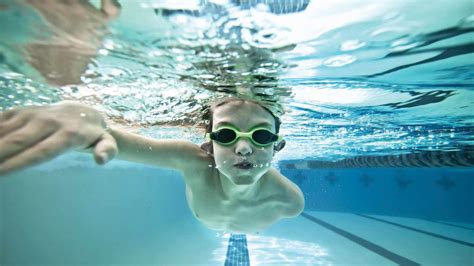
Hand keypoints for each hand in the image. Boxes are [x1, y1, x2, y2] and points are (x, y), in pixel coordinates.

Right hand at [0, 102, 117, 174]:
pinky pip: (0, 120)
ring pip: (4, 130)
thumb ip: (107, 150)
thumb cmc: (92, 135)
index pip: (40, 151)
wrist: (82, 109)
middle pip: (18, 141)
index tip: (0, 173)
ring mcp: (32, 114)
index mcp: (68, 134)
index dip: (19, 163)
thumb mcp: (106, 142)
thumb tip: (100, 160)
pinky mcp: (21, 111)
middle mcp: (48, 122)